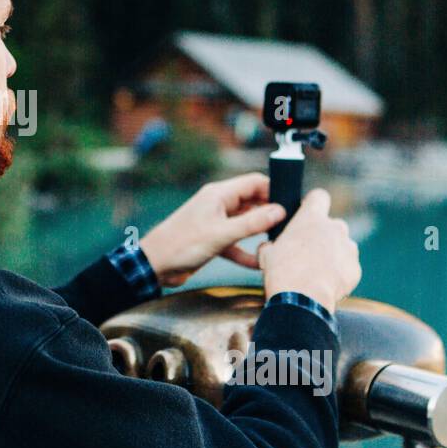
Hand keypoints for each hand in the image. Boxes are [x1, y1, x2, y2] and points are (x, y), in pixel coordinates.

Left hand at [137, 173, 286, 287]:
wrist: (155, 265)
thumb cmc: (181, 245)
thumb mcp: (221, 234)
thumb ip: (252, 223)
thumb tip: (279, 211)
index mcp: (219, 195)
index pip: (254, 182)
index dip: (274, 190)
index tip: (291, 203)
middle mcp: (218, 205)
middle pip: (252, 202)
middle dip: (270, 212)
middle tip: (290, 225)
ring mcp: (215, 222)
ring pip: (245, 223)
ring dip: (259, 233)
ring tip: (279, 242)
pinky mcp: (212, 240)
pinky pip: (235, 243)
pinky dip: (246, 252)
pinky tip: (258, 263)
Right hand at [257, 188, 360, 312]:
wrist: (302, 299)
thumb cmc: (282, 272)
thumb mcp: (267, 253)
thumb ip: (272, 243)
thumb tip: (269, 246)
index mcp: (311, 218)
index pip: (319, 196)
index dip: (313, 204)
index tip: (307, 213)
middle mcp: (334, 228)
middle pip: (331, 224)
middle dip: (322, 235)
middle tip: (307, 251)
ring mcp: (348, 248)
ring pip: (342, 245)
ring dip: (332, 254)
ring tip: (316, 271)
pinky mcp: (355, 268)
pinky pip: (347, 266)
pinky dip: (339, 272)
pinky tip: (324, 283)